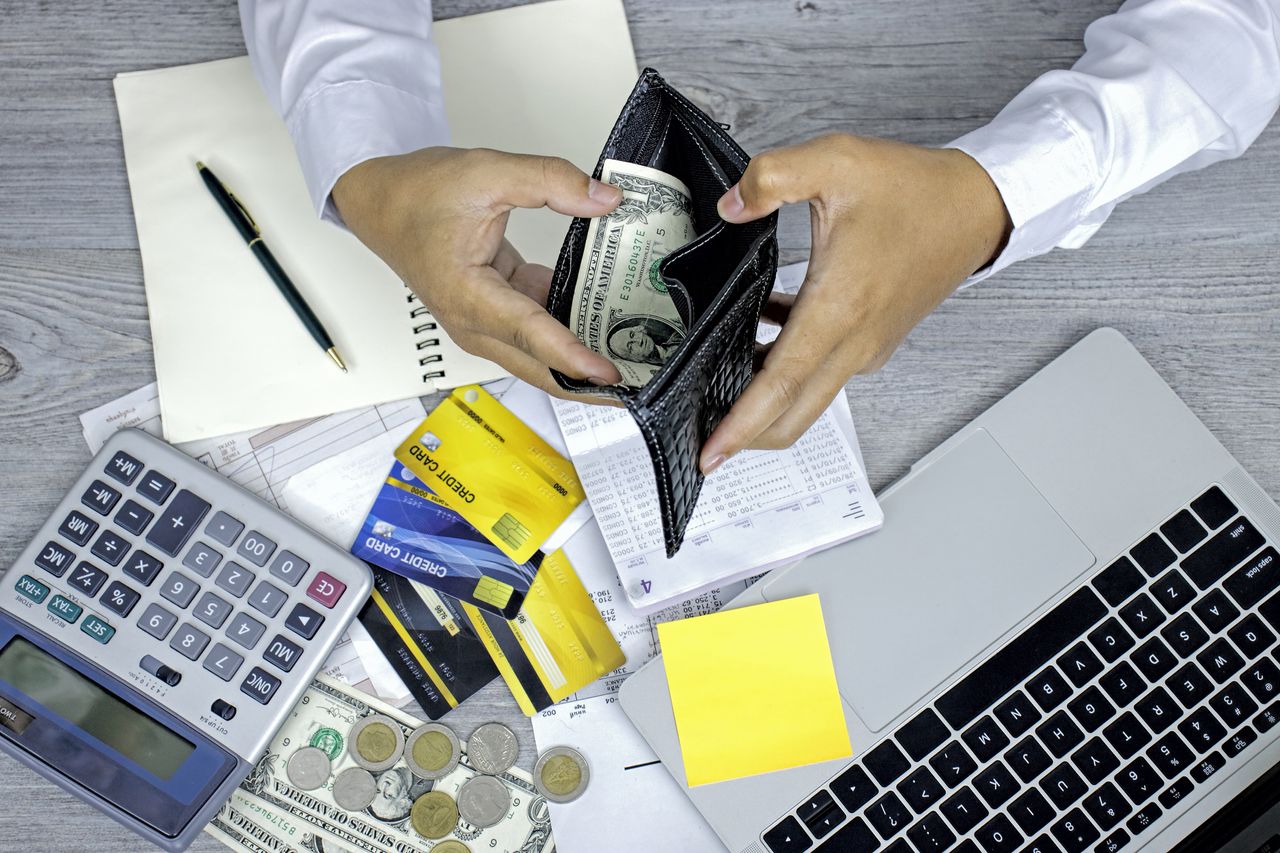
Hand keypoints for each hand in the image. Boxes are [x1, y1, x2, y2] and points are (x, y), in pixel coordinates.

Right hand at [332, 147, 624, 391]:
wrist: (381, 201)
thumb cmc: (415, 196)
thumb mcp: (486, 172)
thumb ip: (550, 181)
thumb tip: (604, 200)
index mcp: (466, 294)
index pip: (528, 333)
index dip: (570, 355)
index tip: (607, 371)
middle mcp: (473, 321)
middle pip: (538, 368)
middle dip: (588, 383)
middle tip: (640, 385)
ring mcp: (484, 323)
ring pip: (540, 357)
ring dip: (582, 364)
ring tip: (635, 362)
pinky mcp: (495, 313)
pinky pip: (539, 332)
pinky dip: (571, 333)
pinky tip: (608, 324)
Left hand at [699, 134, 1010, 472]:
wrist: (978, 205)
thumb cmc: (917, 191)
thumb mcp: (837, 161)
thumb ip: (772, 177)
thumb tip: (731, 205)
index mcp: (840, 308)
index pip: (782, 384)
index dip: (742, 424)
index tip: (711, 454)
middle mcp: (855, 340)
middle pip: (793, 414)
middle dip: (746, 436)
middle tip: (703, 439)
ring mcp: (867, 347)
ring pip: (807, 397)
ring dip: (766, 401)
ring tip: (719, 384)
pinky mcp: (873, 341)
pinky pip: (822, 371)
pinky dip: (788, 369)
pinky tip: (762, 333)